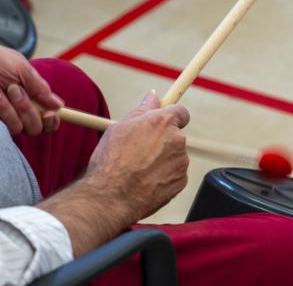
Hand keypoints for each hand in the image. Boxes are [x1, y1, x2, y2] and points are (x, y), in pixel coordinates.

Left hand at [0, 35, 62, 135]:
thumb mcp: (21, 68)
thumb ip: (40, 88)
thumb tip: (58, 104)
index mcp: (31, 97)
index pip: (48, 120)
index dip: (52, 121)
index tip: (49, 114)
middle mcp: (19, 110)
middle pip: (35, 127)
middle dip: (24, 107)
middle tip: (12, 88)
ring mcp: (3, 117)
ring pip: (16, 127)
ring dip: (4, 105)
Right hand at [85, 90, 190, 221]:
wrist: (112, 196)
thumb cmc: (111, 160)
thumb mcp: (120, 127)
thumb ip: (143, 110)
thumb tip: (153, 95)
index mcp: (163, 122)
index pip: (180, 112)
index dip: (171, 117)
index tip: (163, 123)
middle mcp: (177, 139)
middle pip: (176, 136)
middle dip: (162, 141)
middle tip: (140, 151)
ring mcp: (181, 162)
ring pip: (175, 156)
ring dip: (162, 160)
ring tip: (139, 169)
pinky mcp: (181, 182)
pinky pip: (174, 174)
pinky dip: (163, 176)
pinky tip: (145, 181)